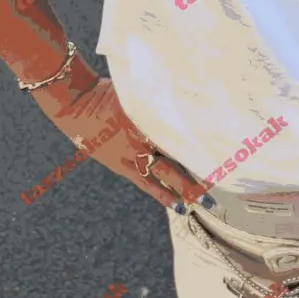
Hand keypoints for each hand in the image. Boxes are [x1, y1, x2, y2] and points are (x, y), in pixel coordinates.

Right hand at [32, 76, 207, 208]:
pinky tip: (177, 206)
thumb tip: (187, 96)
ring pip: (165, 175)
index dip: (202, 145)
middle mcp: (143, 138)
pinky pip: (146, 183)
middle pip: (177, 157)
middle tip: (220, 186)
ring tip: (204, 203)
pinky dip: (162, 194)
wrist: (74, 106)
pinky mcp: (121, 165)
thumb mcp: (136, 91)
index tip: (224, 154)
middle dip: (198, 172)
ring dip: (185, 189)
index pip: (183, 134)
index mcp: (149, 117)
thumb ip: (158, 98)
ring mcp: (132, 154)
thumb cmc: (107, 92)